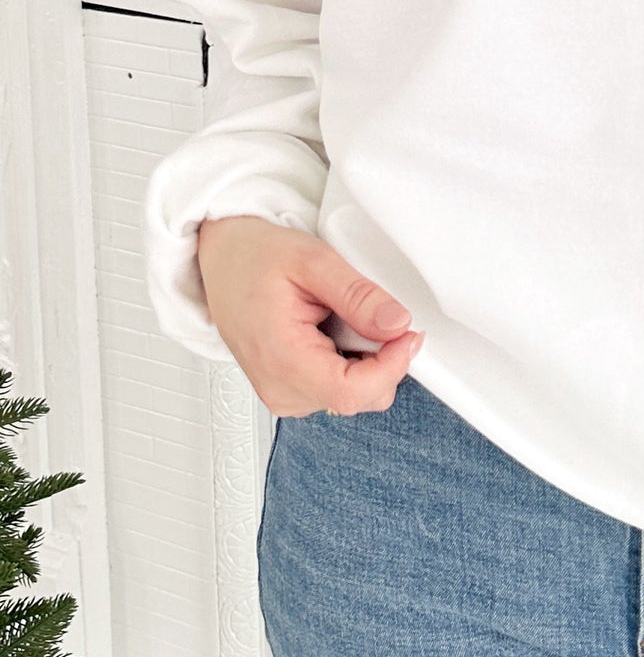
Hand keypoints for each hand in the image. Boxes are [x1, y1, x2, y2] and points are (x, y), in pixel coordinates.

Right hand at [197, 215, 423, 417]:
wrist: (225, 259)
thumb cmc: (256, 259)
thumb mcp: (314, 261)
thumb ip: (358, 296)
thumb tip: (397, 323)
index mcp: (281, 360)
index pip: (351, 392)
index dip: (391, 366)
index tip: (407, 334)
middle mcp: (280, 389)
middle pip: (359, 397)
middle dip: (383, 359)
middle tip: (373, 313)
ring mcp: (284, 393)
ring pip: (354, 395)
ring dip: (367, 358)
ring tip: (341, 316)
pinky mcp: (291, 389)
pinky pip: (340, 387)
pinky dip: (352, 360)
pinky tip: (334, 329)